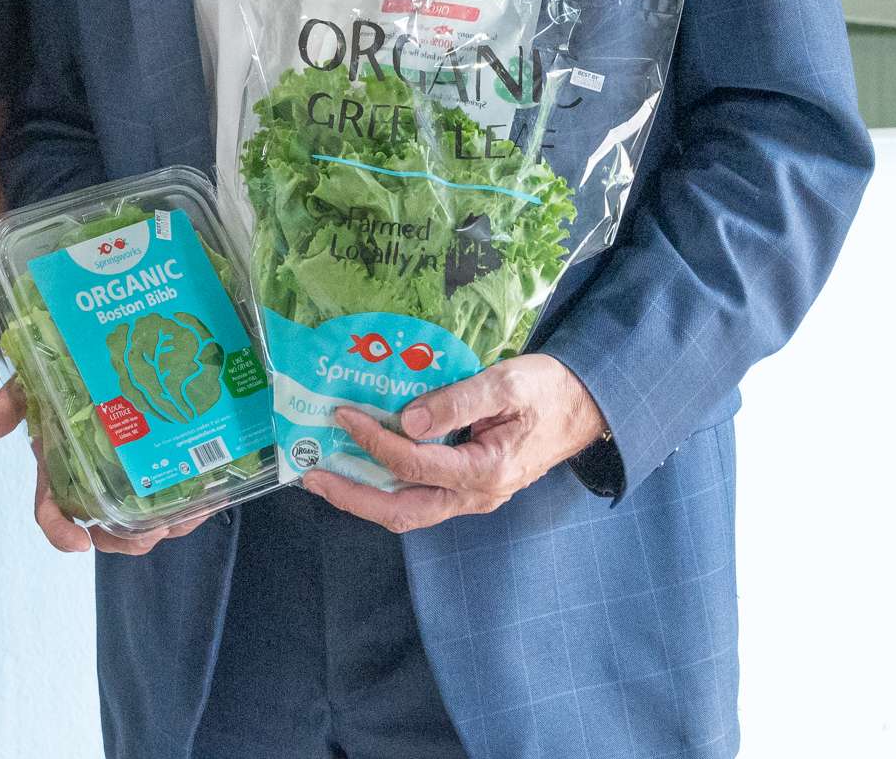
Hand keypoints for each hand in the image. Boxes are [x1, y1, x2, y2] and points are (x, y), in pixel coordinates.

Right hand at [0, 379, 208, 556]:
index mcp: (61, 468)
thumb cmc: (69, 367)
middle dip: (124, 540)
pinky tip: (204, 499)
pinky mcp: (164, 465)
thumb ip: (11, 401)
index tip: (80, 543)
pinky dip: (191, 506)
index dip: (61, 532)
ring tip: (178, 518)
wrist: (114, 341)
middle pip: (105, 529)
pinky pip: (179, 497)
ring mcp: (131, 475)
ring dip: (160, 528)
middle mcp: (95, 479)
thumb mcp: (36, 380)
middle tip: (146, 532)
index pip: (53, 510)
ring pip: (143, 520)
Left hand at [298, 354, 606, 533]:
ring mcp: (472, 497)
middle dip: (352, 497)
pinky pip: (420, 497)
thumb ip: (458, 400)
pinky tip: (362, 468)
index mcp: (486, 470)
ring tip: (324, 477)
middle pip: (403, 512)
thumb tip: (407, 420)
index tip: (343, 414)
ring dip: (364, 498)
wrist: (585, 406)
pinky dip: (386, 487)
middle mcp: (476, 495)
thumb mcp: (506, 383)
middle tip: (310, 475)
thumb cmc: (548, 390)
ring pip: (409, 511)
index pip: (414, 462)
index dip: (374, 439)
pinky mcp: (469, 488)